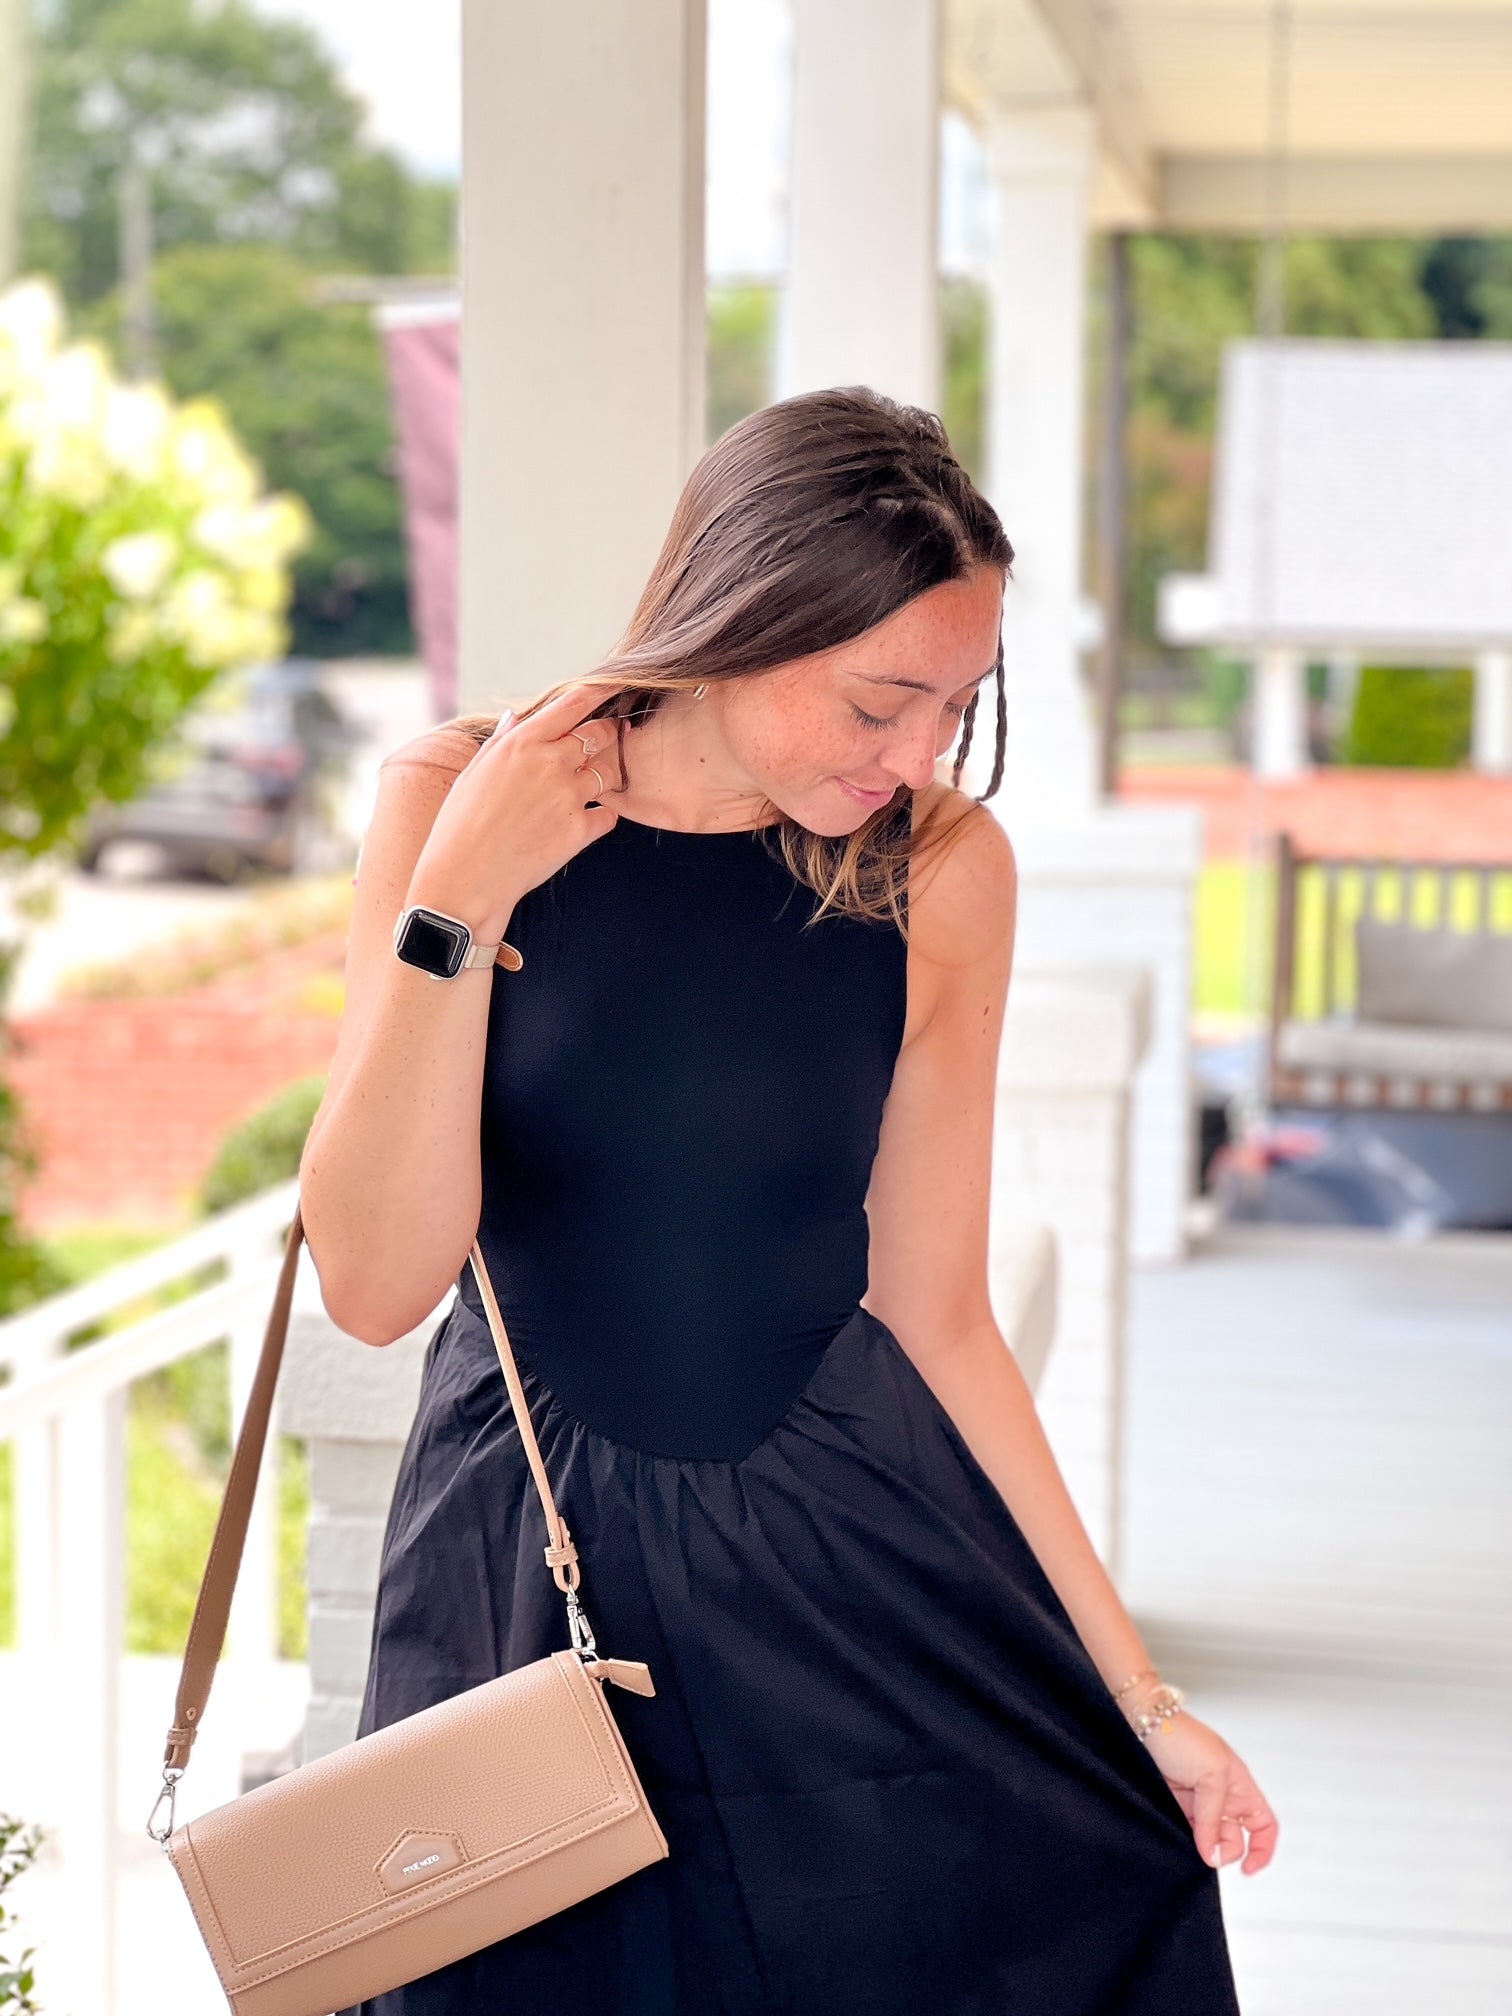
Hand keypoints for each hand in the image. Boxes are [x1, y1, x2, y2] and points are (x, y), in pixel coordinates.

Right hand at [405, 680, 624, 940]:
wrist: (464, 879)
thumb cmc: (459, 826)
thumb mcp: (472, 774)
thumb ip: (500, 742)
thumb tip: (516, 717)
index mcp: (522, 744)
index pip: (573, 704)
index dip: (599, 691)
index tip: (617, 684)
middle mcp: (550, 763)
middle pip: (599, 734)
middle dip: (609, 732)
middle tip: (614, 735)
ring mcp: (569, 796)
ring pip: (608, 772)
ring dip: (607, 774)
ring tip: (595, 782)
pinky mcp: (580, 830)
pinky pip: (608, 814)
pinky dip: (603, 815)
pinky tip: (588, 820)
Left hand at [1139, 1707, 1278, 1875]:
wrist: (1145, 1723)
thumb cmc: (1184, 1737)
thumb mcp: (1211, 1775)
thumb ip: (1214, 1817)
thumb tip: (1212, 1854)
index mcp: (1241, 1786)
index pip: (1264, 1825)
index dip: (1262, 1849)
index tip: (1248, 1870)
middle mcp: (1223, 1797)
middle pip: (1234, 1839)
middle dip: (1222, 1850)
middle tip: (1204, 1851)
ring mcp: (1199, 1802)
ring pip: (1209, 1839)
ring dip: (1201, 1847)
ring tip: (1187, 1839)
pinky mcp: (1177, 1805)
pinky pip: (1187, 1832)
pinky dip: (1185, 1840)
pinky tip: (1178, 1837)